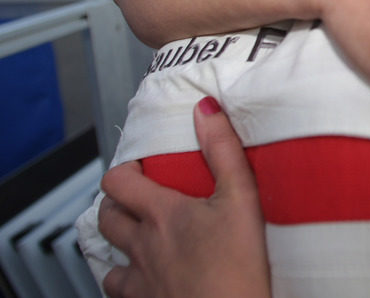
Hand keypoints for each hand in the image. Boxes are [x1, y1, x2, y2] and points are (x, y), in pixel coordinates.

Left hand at [98, 98, 270, 297]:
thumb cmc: (238, 266)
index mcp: (163, 214)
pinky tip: (146, 278)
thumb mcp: (241, 198)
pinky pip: (119, 290)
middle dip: (117, 203)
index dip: (124, 170)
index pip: (119, 182)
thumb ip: (222, 150)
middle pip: (107, 216)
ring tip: (139, 238)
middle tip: (138, 198)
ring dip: (118, 243)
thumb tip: (204, 109)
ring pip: (107, 256)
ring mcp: (139, 280)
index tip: (141, 169)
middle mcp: (143, 246)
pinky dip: (126, 280)